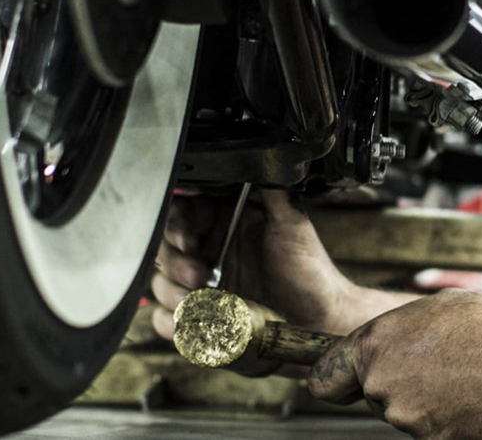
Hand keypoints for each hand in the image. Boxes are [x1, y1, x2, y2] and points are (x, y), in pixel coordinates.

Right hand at [151, 188, 368, 339]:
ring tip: (199, 303)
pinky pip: (165, 321)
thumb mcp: (293, 224)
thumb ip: (275, 192)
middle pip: (164, 250)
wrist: (320, 317)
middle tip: (200, 276)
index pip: (180, 214)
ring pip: (161, 285)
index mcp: (223, 222)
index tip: (188, 240)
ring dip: (172, 295)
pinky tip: (191, 324)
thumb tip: (268, 158)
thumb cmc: (309, 270)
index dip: (176, 226)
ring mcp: (202, 286)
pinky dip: (170, 324)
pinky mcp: (200, 317)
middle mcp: (208, 251)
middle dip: (176, 264)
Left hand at [308, 290, 481, 439]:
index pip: (326, 378)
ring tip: (465, 376)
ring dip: (427, 402)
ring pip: (405, 413)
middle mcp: (381, 384)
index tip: (341, 386)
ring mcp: (406, 417)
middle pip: (374, 396)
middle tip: (440, 367)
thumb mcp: (432, 309)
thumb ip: (394, 333)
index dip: (336, 381)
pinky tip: (472, 398)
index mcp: (374, 345)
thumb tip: (381, 346)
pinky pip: (431, 431)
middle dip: (398, 385)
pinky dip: (447, 420)